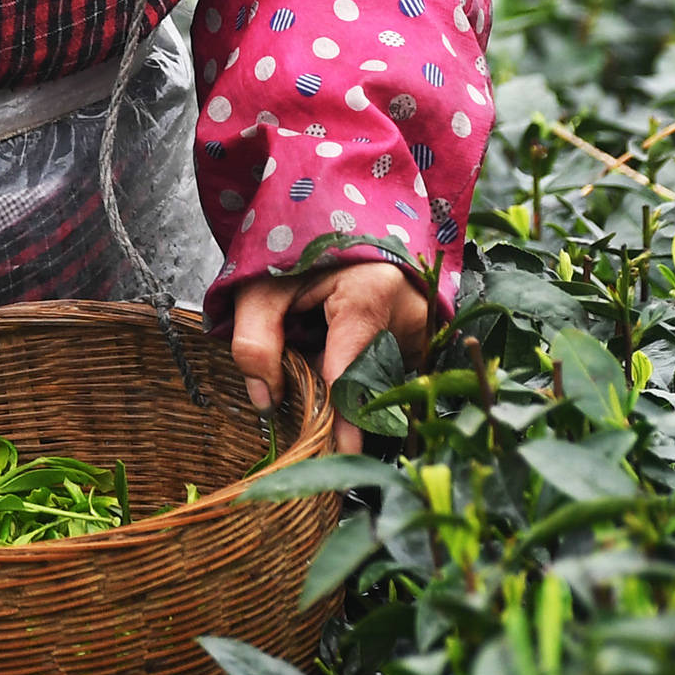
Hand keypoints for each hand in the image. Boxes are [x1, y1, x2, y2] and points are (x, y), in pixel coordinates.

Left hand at [227, 255, 434, 448]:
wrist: (327, 219)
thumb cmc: (296, 249)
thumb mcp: (260, 286)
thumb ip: (255, 342)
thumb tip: (266, 402)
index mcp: (370, 292)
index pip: (353, 372)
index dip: (344, 419)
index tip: (343, 455)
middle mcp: (408, 311)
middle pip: (367, 379)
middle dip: (333, 391)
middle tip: (308, 382)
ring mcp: (420, 323)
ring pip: (378, 375)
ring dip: (344, 374)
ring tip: (317, 337)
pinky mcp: (420, 331)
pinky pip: (386, 365)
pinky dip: (355, 364)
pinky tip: (333, 341)